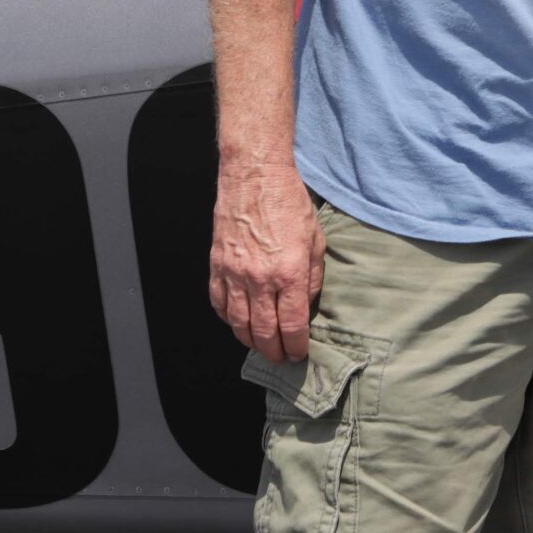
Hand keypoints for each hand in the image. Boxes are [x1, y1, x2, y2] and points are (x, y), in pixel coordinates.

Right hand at [210, 164, 325, 363]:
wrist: (255, 175)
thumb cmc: (288, 201)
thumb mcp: (315, 239)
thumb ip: (313, 276)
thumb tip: (307, 304)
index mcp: (289, 272)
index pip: (292, 325)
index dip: (295, 346)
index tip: (298, 352)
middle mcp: (260, 278)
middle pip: (263, 331)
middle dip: (273, 350)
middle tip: (279, 356)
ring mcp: (234, 273)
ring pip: (237, 323)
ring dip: (249, 340)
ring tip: (259, 345)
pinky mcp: (217, 265)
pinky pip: (218, 302)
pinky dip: (226, 318)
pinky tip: (235, 321)